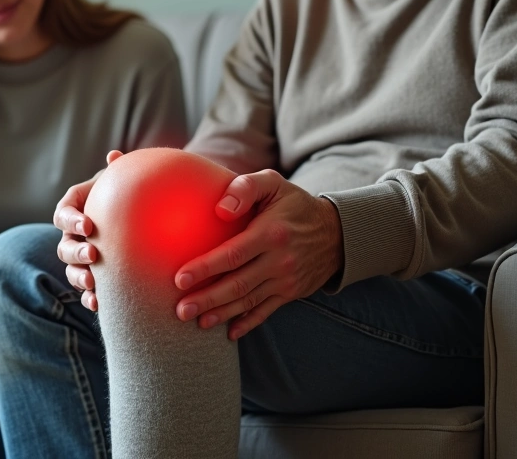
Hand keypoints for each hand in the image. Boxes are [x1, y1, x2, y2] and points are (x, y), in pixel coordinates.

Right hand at [55, 150, 123, 311]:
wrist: (138, 215)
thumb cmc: (126, 193)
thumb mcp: (122, 180)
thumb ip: (119, 170)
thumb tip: (115, 156)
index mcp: (74, 209)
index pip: (62, 214)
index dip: (71, 220)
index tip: (88, 225)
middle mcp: (72, 235)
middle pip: (64, 246)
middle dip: (76, 252)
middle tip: (93, 254)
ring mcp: (79, 257)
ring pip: (70, 270)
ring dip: (79, 277)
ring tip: (93, 282)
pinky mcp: (91, 276)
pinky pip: (85, 290)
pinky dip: (89, 297)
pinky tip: (99, 304)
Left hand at [174, 169, 343, 339]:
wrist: (336, 232)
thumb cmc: (294, 204)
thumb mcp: (273, 183)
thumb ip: (245, 187)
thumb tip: (219, 209)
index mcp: (271, 233)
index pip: (233, 254)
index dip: (205, 268)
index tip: (180, 278)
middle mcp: (279, 260)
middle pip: (237, 284)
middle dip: (206, 299)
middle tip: (180, 310)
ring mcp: (286, 280)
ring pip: (248, 301)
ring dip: (221, 314)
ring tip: (196, 321)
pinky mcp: (290, 293)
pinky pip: (266, 311)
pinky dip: (248, 323)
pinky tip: (230, 333)